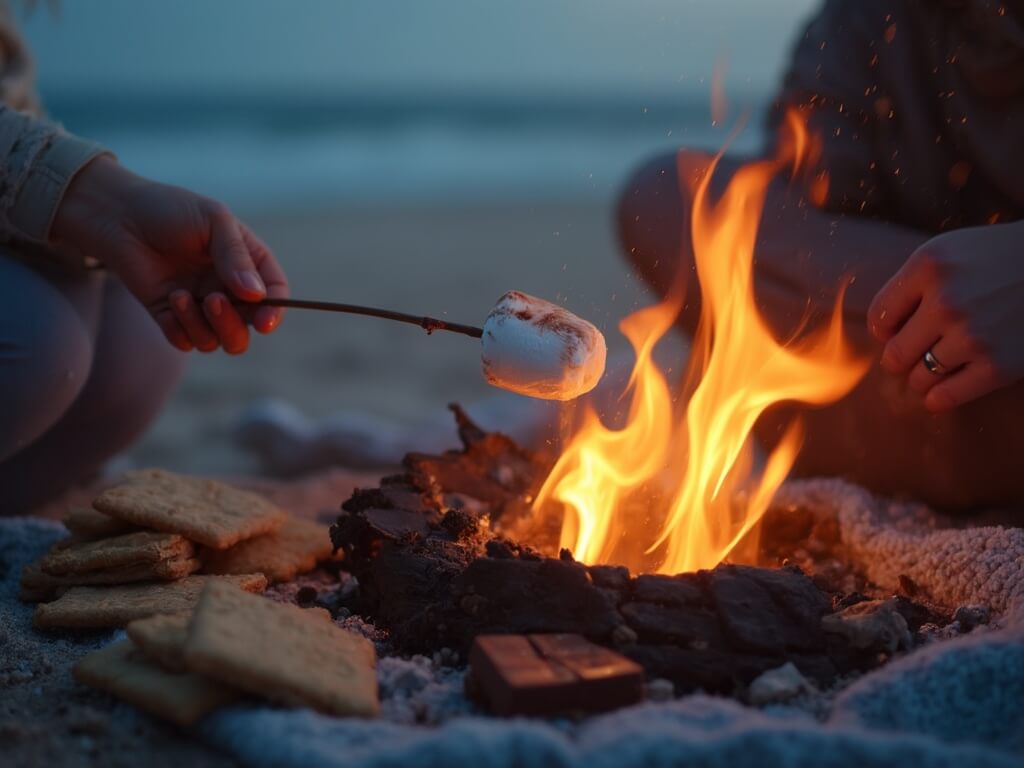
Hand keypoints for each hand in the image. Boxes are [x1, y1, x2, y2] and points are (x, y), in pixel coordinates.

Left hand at [52, 155, 287, 352]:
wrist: (118, 215)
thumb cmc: (170, 209)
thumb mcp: (213, 221)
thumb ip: (236, 256)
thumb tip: (256, 296)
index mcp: (247, 263)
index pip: (275, 294)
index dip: (275, 311)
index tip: (265, 321)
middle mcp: (228, 288)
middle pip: (248, 327)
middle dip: (233, 324)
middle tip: (212, 301)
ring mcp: (200, 305)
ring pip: (218, 340)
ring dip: (202, 325)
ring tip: (179, 295)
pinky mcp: (171, 316)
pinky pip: (185, 342)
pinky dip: (180, 330)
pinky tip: (169, 302)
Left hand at [867, 222, 1023, 410]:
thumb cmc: (993, 261)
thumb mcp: (946, 253)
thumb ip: (909, 286)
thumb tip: (879, 336)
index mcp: (930, 267)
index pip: (879, 319)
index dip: (886, 330)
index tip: (902, 329)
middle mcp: (948, 301)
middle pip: (894, 355)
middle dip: (900, 357)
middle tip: (916, 352)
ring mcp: (973, 336)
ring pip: (919, 378)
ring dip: (924, 375)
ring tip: (941, 362)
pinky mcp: (998, 366)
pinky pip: (944, 398)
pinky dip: (938, 398)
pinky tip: (943, 389)